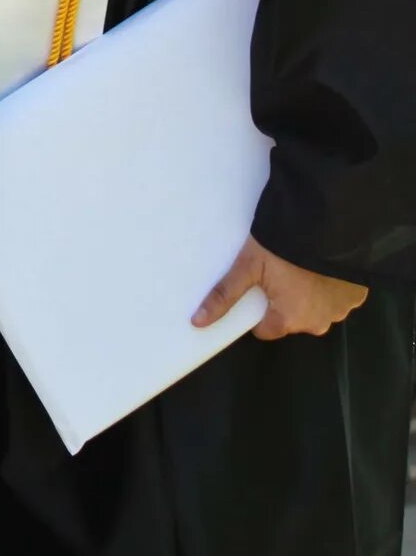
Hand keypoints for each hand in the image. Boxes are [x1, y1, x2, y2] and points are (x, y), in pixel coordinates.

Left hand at [195, 234, 368, 339]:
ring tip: (299, 268)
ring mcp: (341, 310)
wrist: (329, 226)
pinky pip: (337, 298)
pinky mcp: (357, 295)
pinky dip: (329, 287)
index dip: (257, 312)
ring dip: (309, 296)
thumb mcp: (248, 267)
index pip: (266, 330)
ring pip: (316, 310)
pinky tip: (321, 267)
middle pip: (292, 320)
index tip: (256, 291)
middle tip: (278, 274)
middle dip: (284, 302)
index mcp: (290, 320)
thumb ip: (224, 295)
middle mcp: (319, 322)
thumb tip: (198, 322)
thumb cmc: (283, 247)